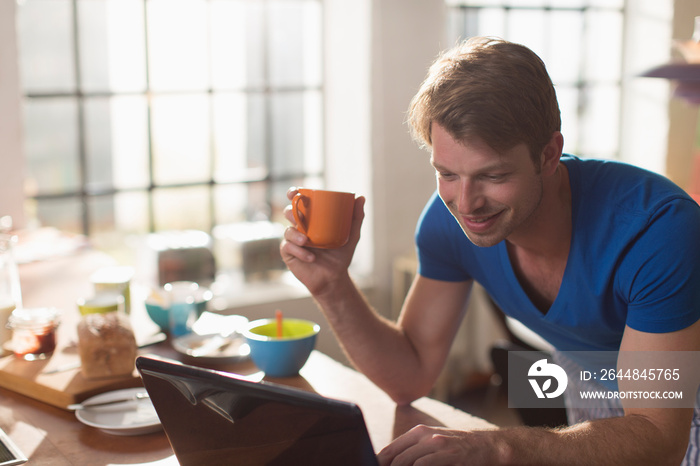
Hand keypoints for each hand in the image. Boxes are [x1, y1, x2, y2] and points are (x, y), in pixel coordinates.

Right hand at [280, 187, 365, 296]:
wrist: (334, 278)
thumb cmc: (341, 255)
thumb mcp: (352, 235)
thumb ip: (356, 217)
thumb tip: (361, 197)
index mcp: (312, 218)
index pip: (299, 201)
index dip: (293, 193)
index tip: (296, 192)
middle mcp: (300, 227)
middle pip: (289, 213)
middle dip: (291, 212)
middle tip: (299, 216)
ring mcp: (293, 240)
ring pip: (287, 231)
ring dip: (295, 234)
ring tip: (306, 241)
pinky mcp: (289, 254)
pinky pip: (288, 248)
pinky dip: (300, 252)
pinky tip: (311, 257)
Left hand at [377, 425, 497, 465]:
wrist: (488, 446)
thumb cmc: (458, 448)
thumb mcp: (433, 443)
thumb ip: (413, 452)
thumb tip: (390, 463)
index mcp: (418, 433)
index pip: (389, 450)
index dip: (379, 463)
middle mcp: (425, 436)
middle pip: (395, 458)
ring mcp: (437, 444)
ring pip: (407, 462)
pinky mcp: (449, 455)